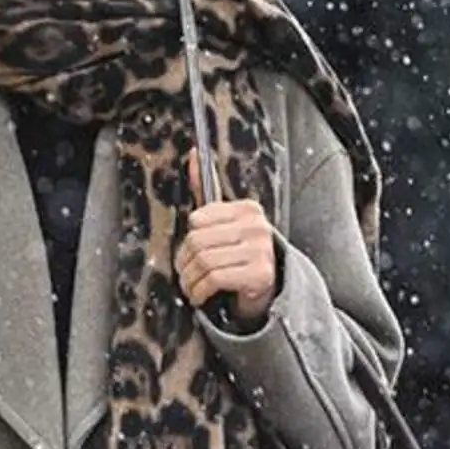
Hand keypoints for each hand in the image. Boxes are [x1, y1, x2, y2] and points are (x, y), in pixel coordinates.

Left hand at [177, 150, 278, 325]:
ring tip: (191, 285)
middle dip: (184, 262)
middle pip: (197, 241)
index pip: (197, 219)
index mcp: (247, 209)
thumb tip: (194, 153)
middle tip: (185, 273)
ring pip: (203, 261)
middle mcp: (257, 227)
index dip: (188, 238)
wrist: (265, 289)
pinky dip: (199, 291)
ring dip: (190, 280)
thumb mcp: (222, 221)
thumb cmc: (237, 252)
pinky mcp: (260, 275)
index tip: (190, 251)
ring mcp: (261, 251)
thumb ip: (205, 189)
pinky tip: (200, 296)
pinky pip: (214, 279)